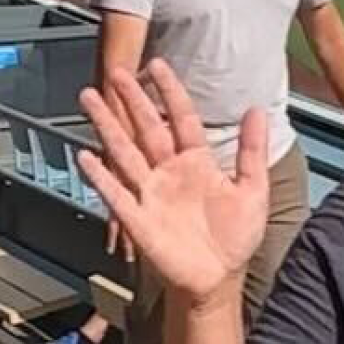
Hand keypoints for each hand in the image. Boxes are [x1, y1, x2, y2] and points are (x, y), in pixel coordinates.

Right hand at [78, 59, 268, 306]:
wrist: (218, 278)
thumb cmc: (235, 238)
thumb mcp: (253, 191)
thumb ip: (253, 151)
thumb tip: (258, 110)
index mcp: (197, 163)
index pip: (181, 118)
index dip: (170, 92)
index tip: (157, 65)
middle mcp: (169, 172)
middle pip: (146, 128)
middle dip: (131, 100)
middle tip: (115, 71)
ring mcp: (150, 193)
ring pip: (124, 151)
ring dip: (106, 126)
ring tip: (89, 98)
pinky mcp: (138, 218)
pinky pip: (115, 193)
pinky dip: (100, 176)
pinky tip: (85, 156)